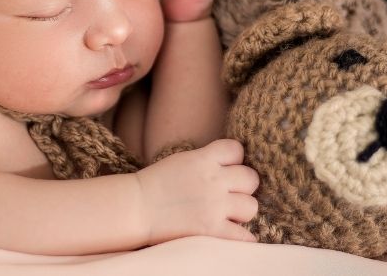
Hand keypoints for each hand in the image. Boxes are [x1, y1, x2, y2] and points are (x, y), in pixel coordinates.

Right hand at [134, 139, 260, 244]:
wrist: (135, 209)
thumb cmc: (154, 185)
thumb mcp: (181, 161)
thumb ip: (205, 160)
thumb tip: (228, 166)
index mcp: (203, 159)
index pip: (236, 149)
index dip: (234, 160)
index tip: (225, 169)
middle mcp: (213, 180)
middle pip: (250, 178)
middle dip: (242, 186)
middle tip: (228, 195)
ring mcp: (214, 206)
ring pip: (251, 206)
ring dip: (241, 211)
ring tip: (227, 215)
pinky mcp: (212, 230)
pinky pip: (245, 236)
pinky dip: (240, 237)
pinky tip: (229, 234)